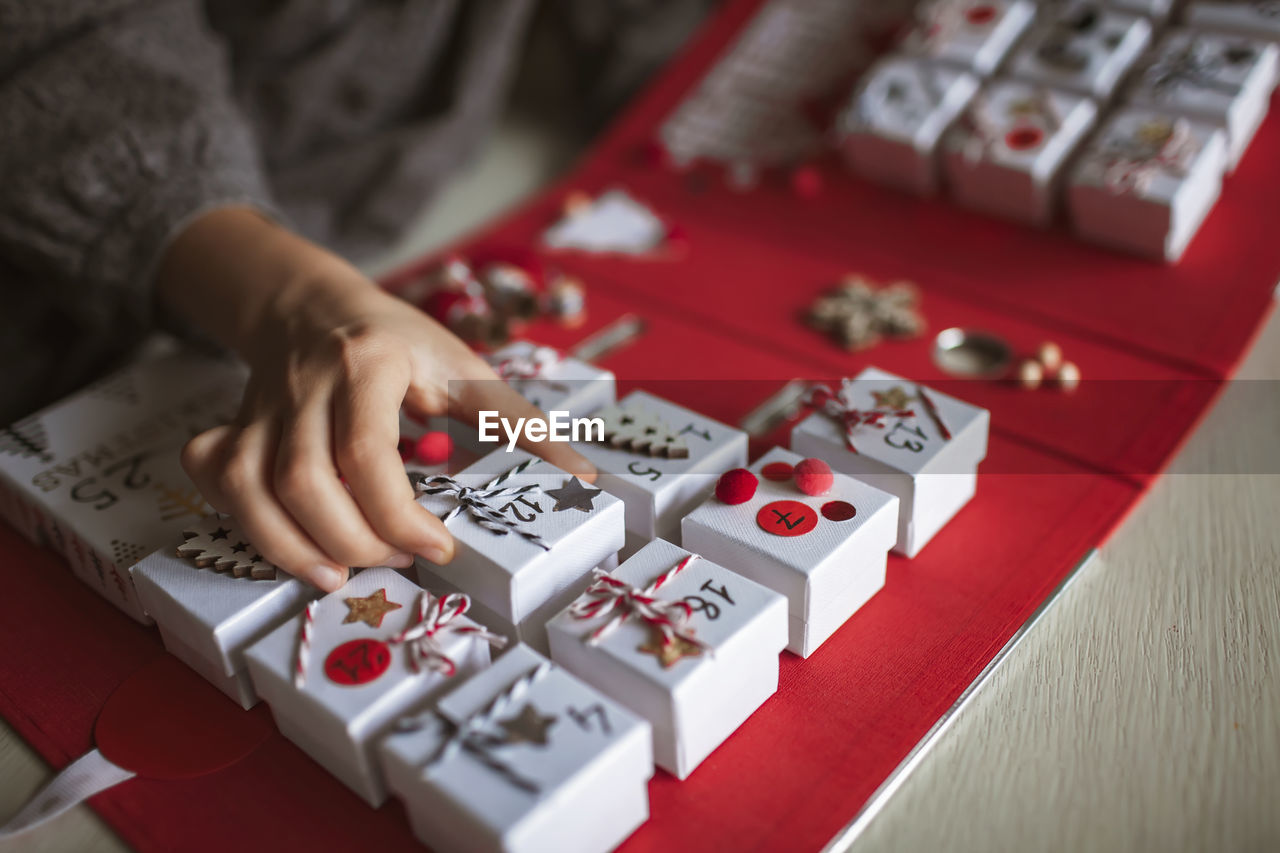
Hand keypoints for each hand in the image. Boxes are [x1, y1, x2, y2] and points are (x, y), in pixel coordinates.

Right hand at [157, 208, 594, 590]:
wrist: (312, 305)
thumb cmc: (399, 343)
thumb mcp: (464, 369)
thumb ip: (520, 423)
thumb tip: (583, 480)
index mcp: (369, 365)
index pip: (366, 450)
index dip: (397, 513)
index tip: (439, 548)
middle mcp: (305, 386)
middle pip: (302, 479)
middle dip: (351, 539)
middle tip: (398, 559)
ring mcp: (259, 409)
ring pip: (249, 487)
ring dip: (290, 547)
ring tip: (340, 574)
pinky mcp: (232, 427)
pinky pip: (214, 477)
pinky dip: (239, 519)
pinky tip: (283, 541)